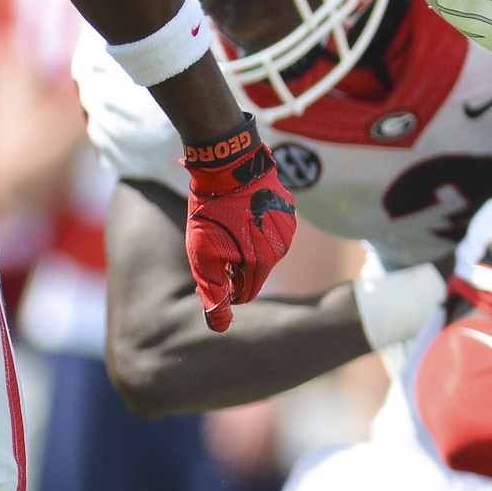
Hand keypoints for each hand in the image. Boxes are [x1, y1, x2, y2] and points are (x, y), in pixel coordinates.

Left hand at [181, 115, 297, 330]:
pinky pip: (272, 228)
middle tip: (216, 242)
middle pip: (256, 271)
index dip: (225, 286)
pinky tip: (242, 210)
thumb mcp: (202, 256)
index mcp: (262, 262)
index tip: (211, 267)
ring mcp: (288, 226)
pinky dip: (257, 225)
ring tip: (229, 223)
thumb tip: (220, 327)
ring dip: (248, 245)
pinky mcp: (288, 207)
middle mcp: (282, 248)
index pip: (246, 293)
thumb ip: (214, 293)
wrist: (227, 163)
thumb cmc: (210, 211)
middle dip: (236, 265)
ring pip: (266, 250)